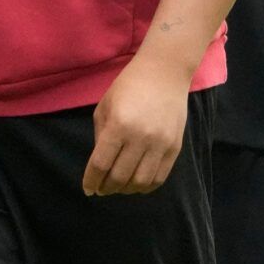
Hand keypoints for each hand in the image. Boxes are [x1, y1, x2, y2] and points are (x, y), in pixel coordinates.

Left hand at [84, 58, 187, 195]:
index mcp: (118, 126)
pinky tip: (136, 184)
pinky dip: (146, 186)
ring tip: (118, 187)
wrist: (164, 72)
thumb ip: (100, 136)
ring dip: (125, 190)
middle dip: (107, 187)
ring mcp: (160, 144)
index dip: (91, 180)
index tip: (88, 189)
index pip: (101, 164)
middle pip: (120, 177)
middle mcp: (140, 137)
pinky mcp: (175, 148)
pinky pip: (159, 177)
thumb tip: (100, 166)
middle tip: (102, 188)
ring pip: (140, 182)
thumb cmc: (128, 86)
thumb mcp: (105, 107)